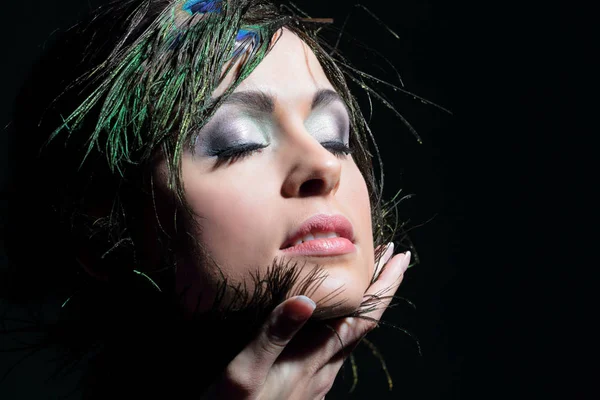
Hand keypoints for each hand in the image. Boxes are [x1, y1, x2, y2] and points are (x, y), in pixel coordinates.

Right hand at [202, 246, 410, 399]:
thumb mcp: (244, 372)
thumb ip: (273, 336)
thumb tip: (307, 300)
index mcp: (312, 359)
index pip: (362, 317)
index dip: (383, 287)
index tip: (400, 257)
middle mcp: (322, 371)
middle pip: (363, 325)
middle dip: (380, 290)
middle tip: (391, 256)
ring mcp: (315, 385)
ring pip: (350, 340)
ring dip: (363, 308)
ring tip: (366, 283)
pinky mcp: (304, 393)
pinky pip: (334, 354)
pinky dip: (343, 327)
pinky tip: (331, 324)